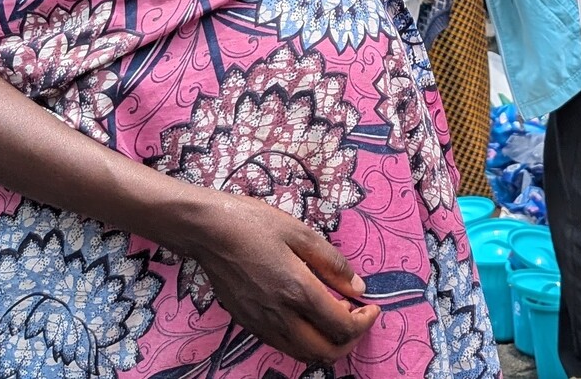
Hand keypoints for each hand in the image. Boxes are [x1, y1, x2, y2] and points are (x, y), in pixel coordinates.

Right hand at [178, 189, 379, 363]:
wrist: (208, 231)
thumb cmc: (254, 224)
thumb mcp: (300, 233)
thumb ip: (333, 263)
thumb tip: (358, 287)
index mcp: (297, 290)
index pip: (342, 326)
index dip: (365, 322)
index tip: (372, 307)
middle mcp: (280, 316)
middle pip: (325, 351)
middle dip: (350, 340)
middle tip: (358, 318)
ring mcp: (262, 324)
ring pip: (304, 354)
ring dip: (327, 344)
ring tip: (335, 318)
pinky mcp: (249, 324)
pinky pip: (284, 346)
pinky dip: (305, 341)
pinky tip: (308, 317)